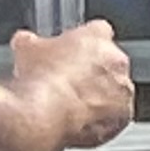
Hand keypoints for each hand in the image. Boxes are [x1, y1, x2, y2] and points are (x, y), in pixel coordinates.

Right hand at [13, 21, 133, 150]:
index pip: (99, 30)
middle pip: (109, 62)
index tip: (72, 47)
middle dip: (92, 68)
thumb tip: (26, 41)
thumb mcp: (26, 47)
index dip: (83, 39)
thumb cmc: (41, 78)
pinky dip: (100, 117)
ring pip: (114, 90)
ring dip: (99, 93)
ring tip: (71, 100)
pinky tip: (78, 118)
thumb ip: (32, 41)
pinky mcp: (122, 119)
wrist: (48, 114)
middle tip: (69, 76)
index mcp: (98, 39)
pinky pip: (114, 116)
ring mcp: (123, 93)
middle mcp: (118, 64)